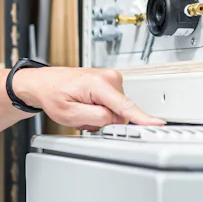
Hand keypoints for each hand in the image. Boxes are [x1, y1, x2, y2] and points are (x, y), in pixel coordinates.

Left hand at [13, 66, 164, 131]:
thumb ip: (95, 118)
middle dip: (102, 120)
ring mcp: (112, 79)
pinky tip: (87, 105)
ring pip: (116, 111)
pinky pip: (113, 106)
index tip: (157, 123)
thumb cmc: (52, 94)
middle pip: (119, 113)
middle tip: (82, 115)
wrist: (45, 82)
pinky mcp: (112, 83)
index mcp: (98, 84)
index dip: (142, 117)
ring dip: (100, 116)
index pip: (125, 106)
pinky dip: (100, 110)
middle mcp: (109, 78)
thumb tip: (114, 119)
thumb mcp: (68, 113)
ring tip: (83, 108)